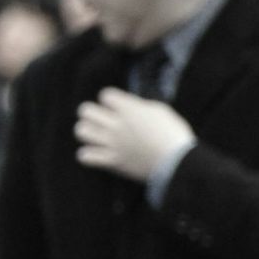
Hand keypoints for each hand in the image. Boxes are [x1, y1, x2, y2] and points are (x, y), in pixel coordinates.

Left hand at [75, 89, 194, 182]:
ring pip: (81, 131)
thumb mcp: (160, 111)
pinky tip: (96, 153)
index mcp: (130, 109)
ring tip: (95, 135)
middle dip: (91, 112)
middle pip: (86, 110)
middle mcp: (117, 124)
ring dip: (87, 131)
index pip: (105, 95)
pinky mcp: (111, 161)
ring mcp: (112, 143)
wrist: (177, 162)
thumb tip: (130, 107)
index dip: (110, 99)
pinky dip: (87, 155)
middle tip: (99, 119)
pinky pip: (85, 156)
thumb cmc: (173, 134)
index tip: (116, 105)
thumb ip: (140, 107)